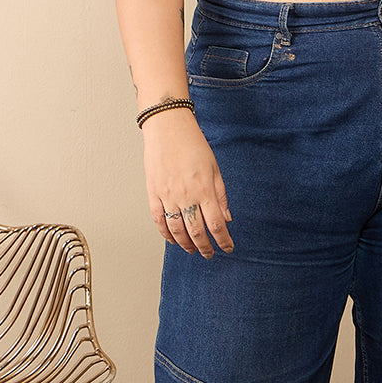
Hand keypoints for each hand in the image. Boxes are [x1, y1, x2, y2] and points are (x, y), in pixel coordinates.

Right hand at [142, 110, 232, 257]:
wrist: (168, 128)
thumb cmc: (193, 145)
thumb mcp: (214, 168)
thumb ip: (220, 195)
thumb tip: (227, 218)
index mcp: (204, 189)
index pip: (216, 224)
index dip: (223, 240)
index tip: (228, 248)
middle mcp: (186, 196)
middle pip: (196, 232)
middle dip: (205, 247)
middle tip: (209, 254)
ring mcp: (167, 196)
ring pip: (177, 230)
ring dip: (186, 244)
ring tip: (193, 249)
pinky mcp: (153, 193)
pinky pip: (159, 220)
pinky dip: (166, 234)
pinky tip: (173, 240)